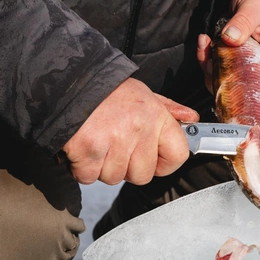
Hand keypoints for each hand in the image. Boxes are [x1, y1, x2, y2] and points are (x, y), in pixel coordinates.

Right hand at [62, 78, 198, 184]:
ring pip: (114, 178)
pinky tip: (81, 146)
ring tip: (96, 141)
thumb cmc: (107, 90)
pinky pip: (88, 177)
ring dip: (102, 166)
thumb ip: (168, 109)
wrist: (68, 81)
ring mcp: (113, 142)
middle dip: (127, 167)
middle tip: (114, 145)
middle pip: (142, 175)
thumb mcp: (143, 93)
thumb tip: (191, 118)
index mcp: (156, 116)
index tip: (152, 159)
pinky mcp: (88, 152)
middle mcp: (139, 130)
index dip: (164, 163)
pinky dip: (81, 167)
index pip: (178, 155)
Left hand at [197, 0, 259, 101]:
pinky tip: (203, 41)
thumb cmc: (257, 1)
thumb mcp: (255, 6)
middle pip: (255, 90)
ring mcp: (241, 67)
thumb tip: (231, 37)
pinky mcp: (225, 62)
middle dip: (237, 93)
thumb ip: (245, 20)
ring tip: (207, 48)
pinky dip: (204, 60)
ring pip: (229, 83)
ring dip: (213, 72)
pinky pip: (213, 70)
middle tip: (223, 83)